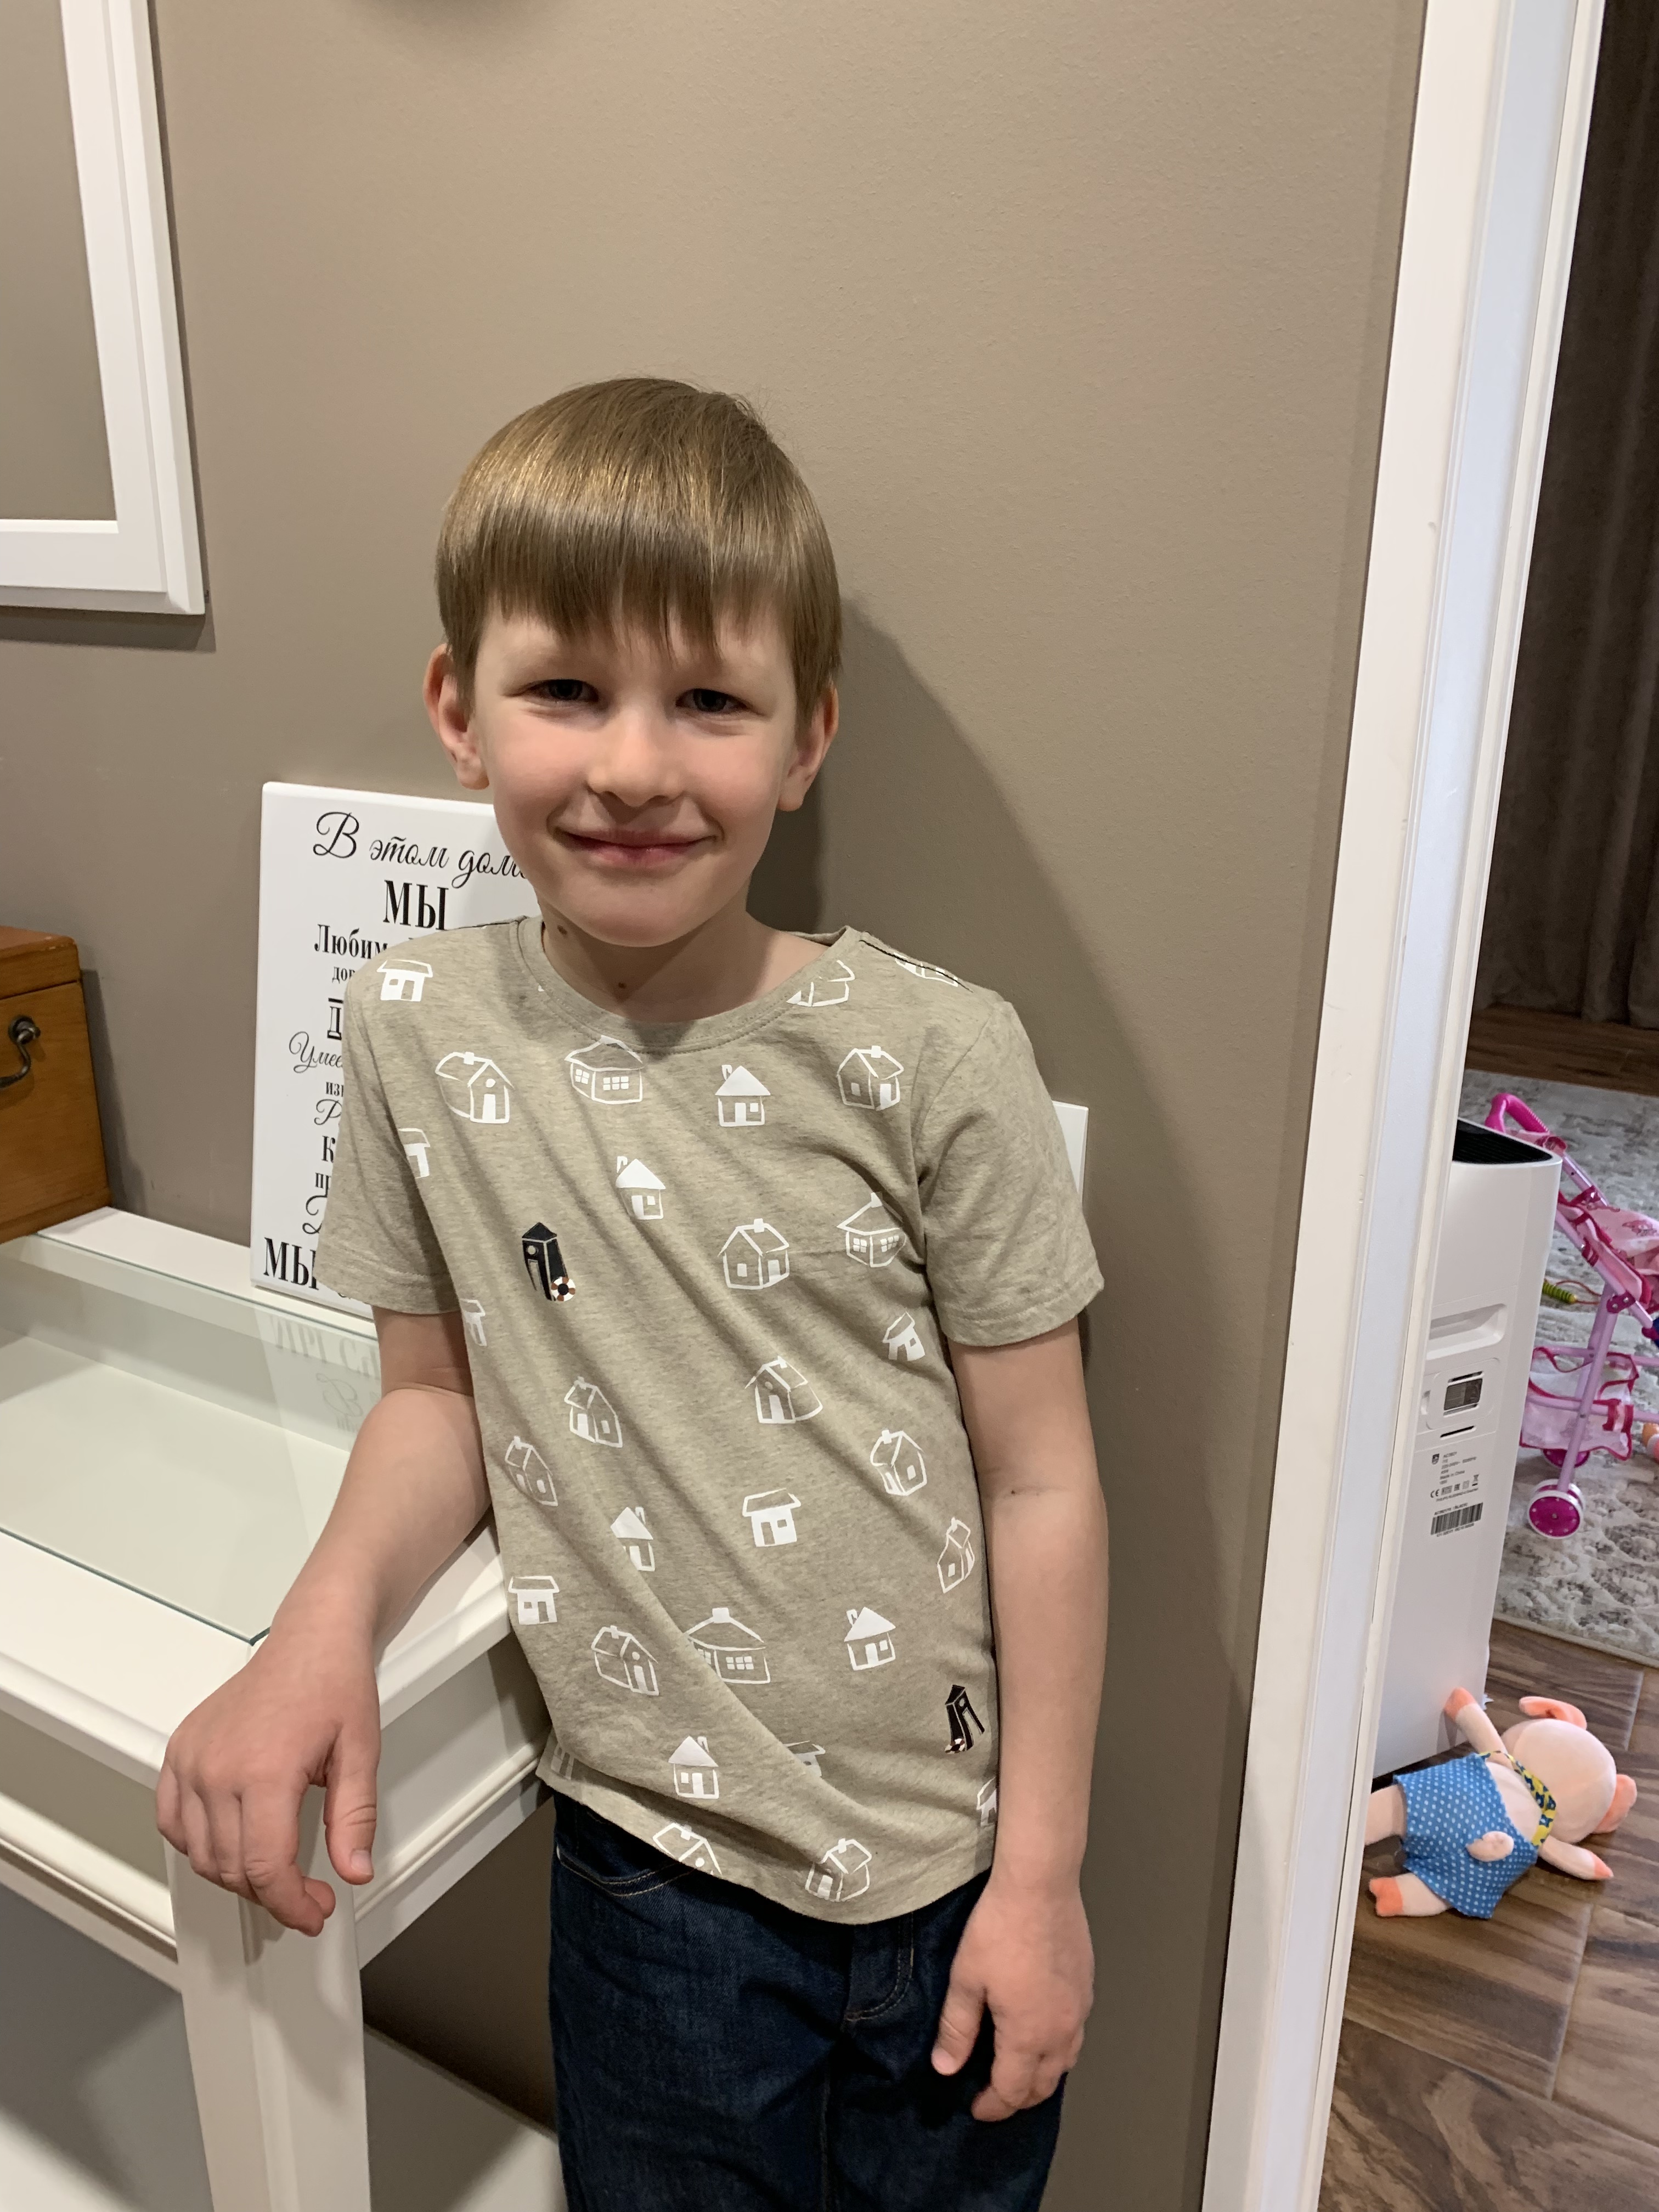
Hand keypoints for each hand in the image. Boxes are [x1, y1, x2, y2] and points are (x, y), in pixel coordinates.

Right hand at [155, 1613, 380, 1935]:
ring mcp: (192, 1759)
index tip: (313, 1913)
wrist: (311, 1640)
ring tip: (275, 1870)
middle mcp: (217, 1767)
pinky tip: (230, 1844)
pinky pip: (172, 1821)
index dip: (290, 1904)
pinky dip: (196, 1845)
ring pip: (199, 1853)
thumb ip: (354, 1819)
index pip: (265, 1867)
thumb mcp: (361, 1752)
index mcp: (264, 1770)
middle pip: (231, 1868)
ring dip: (235, 1875)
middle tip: (308, 1895)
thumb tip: (353, 1870)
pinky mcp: (179, 1752)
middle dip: (271, 1895)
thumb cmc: (333, 1684)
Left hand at [930, 1873, 1092, 2119]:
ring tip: (1019, 2072)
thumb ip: (957, 2029)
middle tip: (995, 2096)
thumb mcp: (966, 1979)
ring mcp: (1079, 2009)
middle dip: (1018, 2099)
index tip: (975, 2108)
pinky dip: (1058, 2049)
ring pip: (1065, 2062)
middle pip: (1044, 2086)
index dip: (992, 2106)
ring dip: (1042, 2077)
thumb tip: (946, 2069)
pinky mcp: (1086, 1987)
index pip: (1012, 2091)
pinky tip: (1042, 2034)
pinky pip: (1076, 2034)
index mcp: (1029, 2036)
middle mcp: (1061, 2030)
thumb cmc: (999, 1930)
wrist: (1040, 1885)